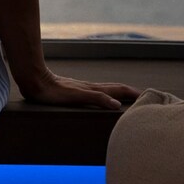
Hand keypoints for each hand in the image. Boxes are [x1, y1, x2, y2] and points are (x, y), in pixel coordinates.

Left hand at [18, 70, 140, 109]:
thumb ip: (96, 98)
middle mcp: (89, 87)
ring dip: (118, 92)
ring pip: (105, 88)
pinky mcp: (72, 89)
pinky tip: (99, 95)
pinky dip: (104, 93)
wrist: (33, 79)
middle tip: (145, 96)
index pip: (119, 90)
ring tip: (128, 96)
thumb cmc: (52, 91)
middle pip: (114, 88)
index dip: (134, 93)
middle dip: (130, 92)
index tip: (149, 96)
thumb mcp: (76, 97)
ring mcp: (81, 87)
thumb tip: (117, 104)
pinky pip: (94, 91)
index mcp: (93, 89)